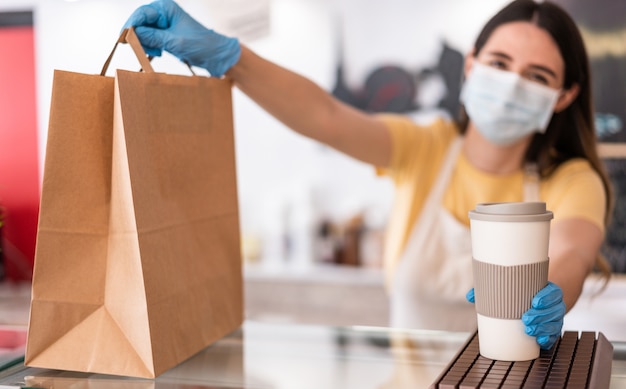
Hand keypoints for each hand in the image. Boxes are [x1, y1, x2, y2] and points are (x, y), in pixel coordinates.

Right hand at [122, 0, 240, 75]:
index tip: (123, 38)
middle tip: (140, 48)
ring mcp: (162, 24)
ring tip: (157, 52)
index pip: (141, 13)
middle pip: (139, 22)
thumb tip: (132, 33)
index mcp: (166, 7)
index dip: (131, 25)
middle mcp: (162, 13)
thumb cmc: (201, 44)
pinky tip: (159, 52)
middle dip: (138, 36)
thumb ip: (153, 37)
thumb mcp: (175, 42)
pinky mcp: (164, 35)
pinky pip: (149, 39)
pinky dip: (150, 47)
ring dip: (145, 43)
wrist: (215, 55)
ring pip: (142, 32)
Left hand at [467, 283, 564, 349]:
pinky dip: (548, 339)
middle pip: (553, 310)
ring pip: (554, 324)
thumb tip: (471, 296)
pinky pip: (554, 336)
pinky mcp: (553, 331)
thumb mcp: (511, 288)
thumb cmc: (522, 294)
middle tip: (526, 319)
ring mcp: (555, 319)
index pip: (552, 292)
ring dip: (543, 328)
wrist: (539, 301)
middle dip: (541, 316)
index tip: (535, 302)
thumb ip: (490, 290)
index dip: (546, 297)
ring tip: (529, 331)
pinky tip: (541, 342)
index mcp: (547, 291)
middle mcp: (554, 305)